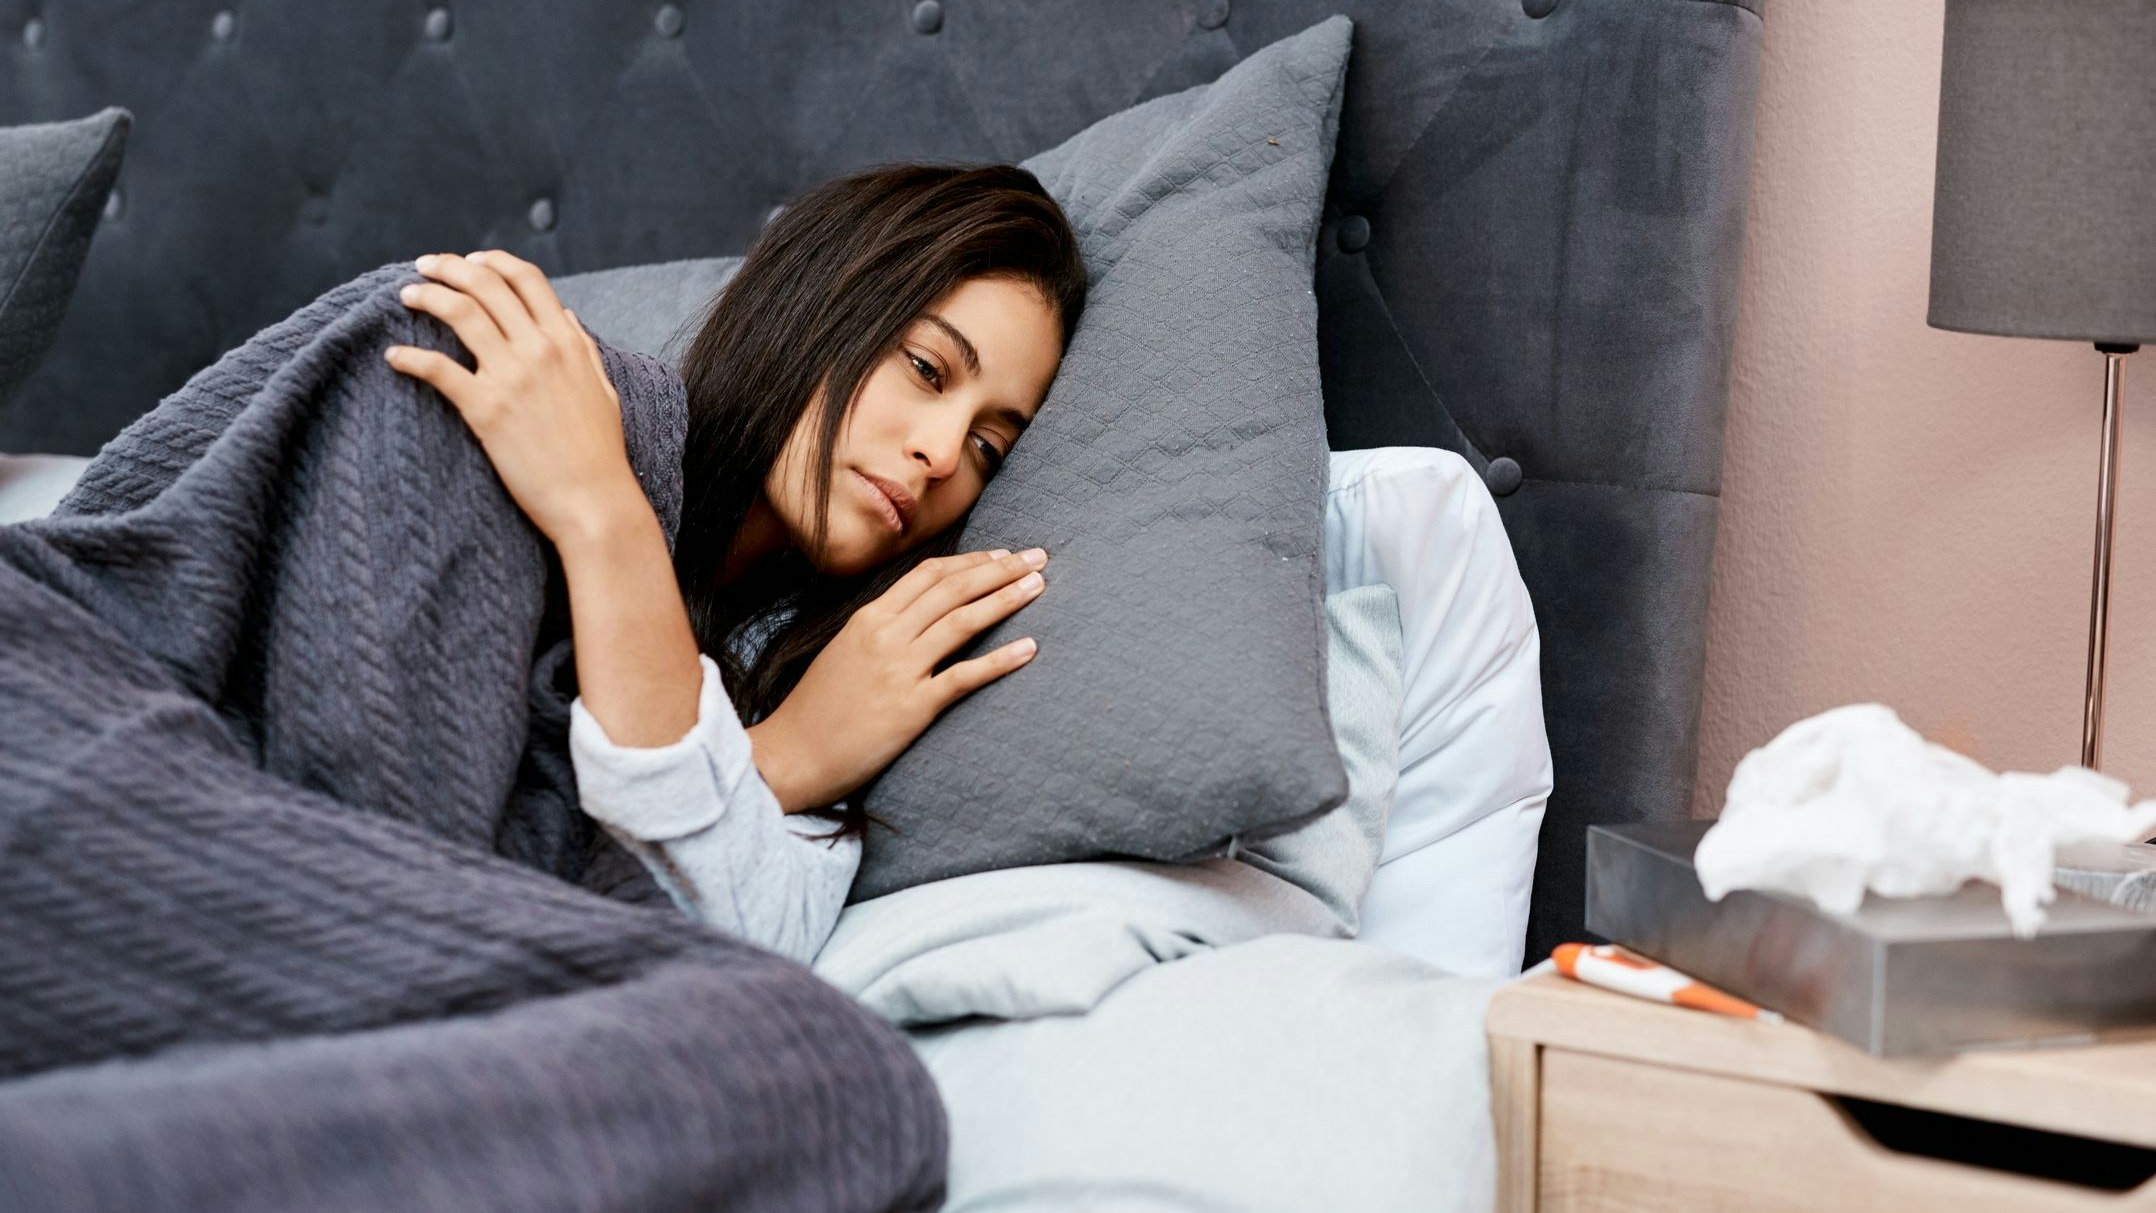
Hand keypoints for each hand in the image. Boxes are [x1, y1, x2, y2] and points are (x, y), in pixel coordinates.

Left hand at [383, 250, 642, 545]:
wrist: (593, 501)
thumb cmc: (601, 453)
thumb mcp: (603, 389)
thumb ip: (583, 348)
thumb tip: (566, 315)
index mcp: (567, 342)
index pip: (527, 278)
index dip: (493, 262)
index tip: (470, 261)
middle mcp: (539, 349)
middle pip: (486, 284)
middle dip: (449, 267)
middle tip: (424, 266)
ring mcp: (512, 377)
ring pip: (461, 312)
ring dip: (427, 296)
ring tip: (407, 296)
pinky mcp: (486, 410)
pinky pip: (439, 369)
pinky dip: (410, 358)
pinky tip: (394, 357)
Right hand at [748, 548, 1049, 811]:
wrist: (792, 754)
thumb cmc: (818, 707)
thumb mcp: (845, 651)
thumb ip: (881, 627)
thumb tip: (922, 612)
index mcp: (868, 618)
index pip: (928, 574)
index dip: (970, 560)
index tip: (1001, 555)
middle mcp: (885, 635)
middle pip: (952, 588)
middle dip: (1000, 569)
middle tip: (1037, 557)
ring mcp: (899, 670)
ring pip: (962, 621)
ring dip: (1006, 599)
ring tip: (1039, 585)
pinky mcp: (911, 708)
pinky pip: (964, 676)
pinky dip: (1000, 660)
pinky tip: (1029, 647)